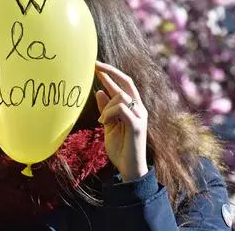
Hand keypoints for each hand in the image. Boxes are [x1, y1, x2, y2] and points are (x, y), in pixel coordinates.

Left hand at [95, 61, 147, 181]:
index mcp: (133, 107)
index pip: (123, 85)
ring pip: (122, 96)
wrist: (129, 169)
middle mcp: (139, 108)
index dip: (110, 74)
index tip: (95, 65)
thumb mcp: (108, 125)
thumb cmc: (120, 149)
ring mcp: (140, 116)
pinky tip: (103, 122)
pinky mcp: (138, 125)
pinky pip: (122, 109)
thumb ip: (106, 109)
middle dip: (110, 71)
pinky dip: (109, 112)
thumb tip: (99, 91)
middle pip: (127, 82)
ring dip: (106, 106)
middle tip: (94, 65)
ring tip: (101, 120)